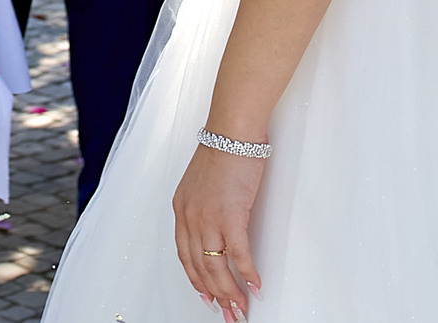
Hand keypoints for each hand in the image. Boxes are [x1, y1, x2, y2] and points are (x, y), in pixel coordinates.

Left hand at [172, 145, 264, 319]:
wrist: (233, 132)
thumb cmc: (224, 149)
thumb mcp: (203, 183)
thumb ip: (205, 206)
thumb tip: (219, 227)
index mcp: (182, 210)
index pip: (185, 255)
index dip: (196, 279)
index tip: (207, 295)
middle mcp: (191, 218)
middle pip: (200, 268)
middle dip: (216, 295)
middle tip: (228, 312)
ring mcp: (209, 219)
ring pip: (217, 268)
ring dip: (231, 292)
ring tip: (241, 307)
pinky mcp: (231, 216)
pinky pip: (239, 255)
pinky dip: (248, 273)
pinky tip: (255, 285)